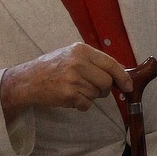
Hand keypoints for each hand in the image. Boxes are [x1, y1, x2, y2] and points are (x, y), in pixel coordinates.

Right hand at [0, 43, 132, 120]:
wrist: (27, 80)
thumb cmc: (52, 67)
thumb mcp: (72, 55)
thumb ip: (94, 61)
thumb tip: (120, 71)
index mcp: (81, 50)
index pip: (110, 63)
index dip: (122, 76)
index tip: (129, 86)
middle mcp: (78, 62)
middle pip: (106, 82)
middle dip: (104, 89)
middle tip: (93, 89)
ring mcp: (73, 78)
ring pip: (96, 94)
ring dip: (90, 96)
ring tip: (75, 90)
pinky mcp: (68, 94)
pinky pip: (86, 104)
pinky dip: (82, 105)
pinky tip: (71, 98)